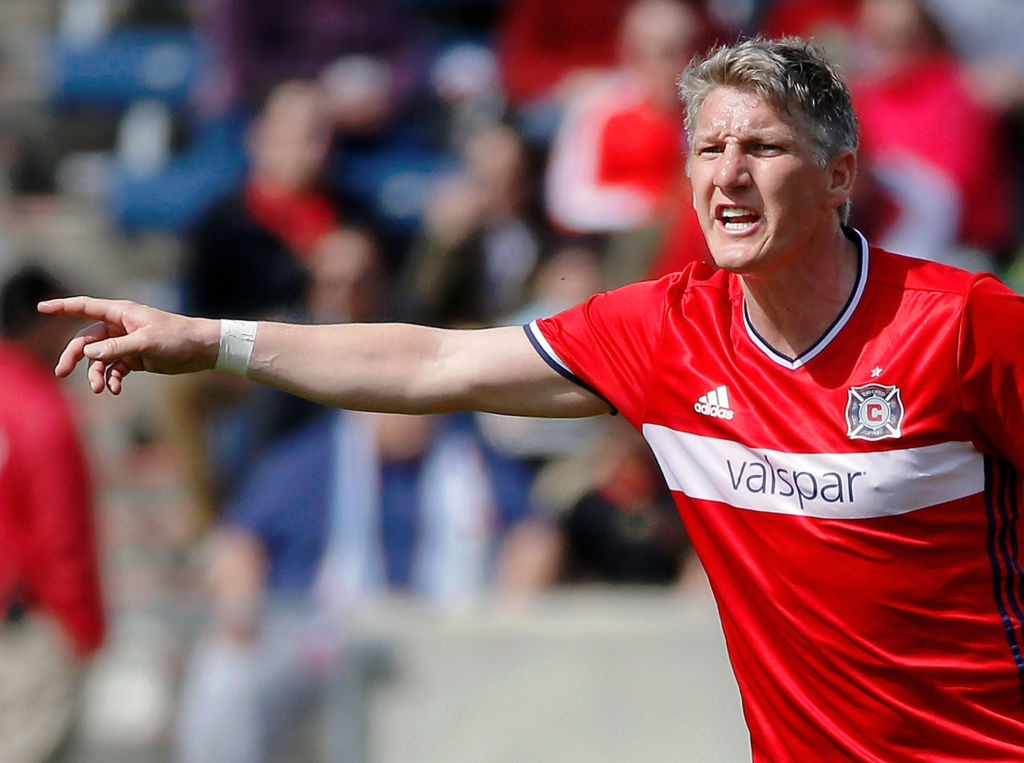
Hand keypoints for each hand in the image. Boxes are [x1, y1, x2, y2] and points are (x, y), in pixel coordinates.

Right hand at [37, 297, 219, 393]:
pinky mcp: (135, 358)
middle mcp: (120, 326)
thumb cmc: (177, 337)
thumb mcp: (145, 342)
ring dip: (97, 374)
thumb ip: (116, 348)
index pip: (85, 307)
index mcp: (121, 313)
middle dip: (74, 356)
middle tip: (62, 372)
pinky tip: (116, 390)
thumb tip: (88, 354)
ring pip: (100, 359)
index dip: (63, 307)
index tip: (41, 308)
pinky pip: (115, 369)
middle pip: (87, 340)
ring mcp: (127, 343)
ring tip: (100, 389)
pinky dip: (113, 379)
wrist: (202, 349)